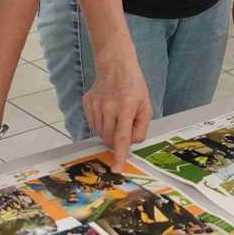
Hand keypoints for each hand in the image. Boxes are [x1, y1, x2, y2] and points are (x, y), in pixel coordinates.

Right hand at [82, 50, 151, 166]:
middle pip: (110, 139)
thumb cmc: (134, 86)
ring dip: (109, 132)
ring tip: (116, 116)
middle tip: (124, 127)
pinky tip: (107, 111)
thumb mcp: (146, 105)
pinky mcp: (87, 104)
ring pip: (101, 133)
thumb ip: (141, 127)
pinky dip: (101, 124)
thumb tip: (130, 143)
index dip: (119, 155)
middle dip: (117, 141)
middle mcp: (109, 107)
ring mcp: (95, 105)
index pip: (122, 137)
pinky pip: (93, 124)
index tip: (116, 168)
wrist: (115, 66)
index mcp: (126, 107)